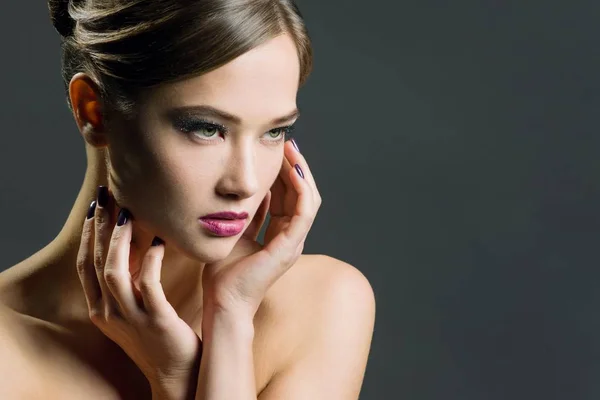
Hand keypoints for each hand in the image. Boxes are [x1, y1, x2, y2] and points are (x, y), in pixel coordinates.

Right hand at [76, 187, 201, 399]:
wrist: (176, 374)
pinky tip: (160, 241)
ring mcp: (130, 318)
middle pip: (95, 262)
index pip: (85, 266)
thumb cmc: (160, 338)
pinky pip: (148, 283)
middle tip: (106, 196)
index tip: (95, 206)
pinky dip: (152, 259)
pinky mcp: (155, 320)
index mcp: (101, 309)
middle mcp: (109, 313)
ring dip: (120, 240)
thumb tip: (136, 247)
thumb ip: (129, 284)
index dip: (88, 235)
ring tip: (129, 213)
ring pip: (114, 272)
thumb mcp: (135, 310)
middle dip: (100, 227)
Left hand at [202, 139, 321, 316]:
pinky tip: (293, 170)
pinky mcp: (290, 247)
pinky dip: (302, 189)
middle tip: (286, 144)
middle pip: (302, 195)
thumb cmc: (224, 274)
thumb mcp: (235, 233)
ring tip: (291, 150)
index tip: (276, 151)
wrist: (222, 302)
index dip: (285, 173)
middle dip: (295, 168)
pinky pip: (304, 212)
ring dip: (301, 173)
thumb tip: (247, 191)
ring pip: (308, 199)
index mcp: (280, 236)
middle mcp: (291, 238)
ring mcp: (294, 243)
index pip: (290, 197)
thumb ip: (247, 215)